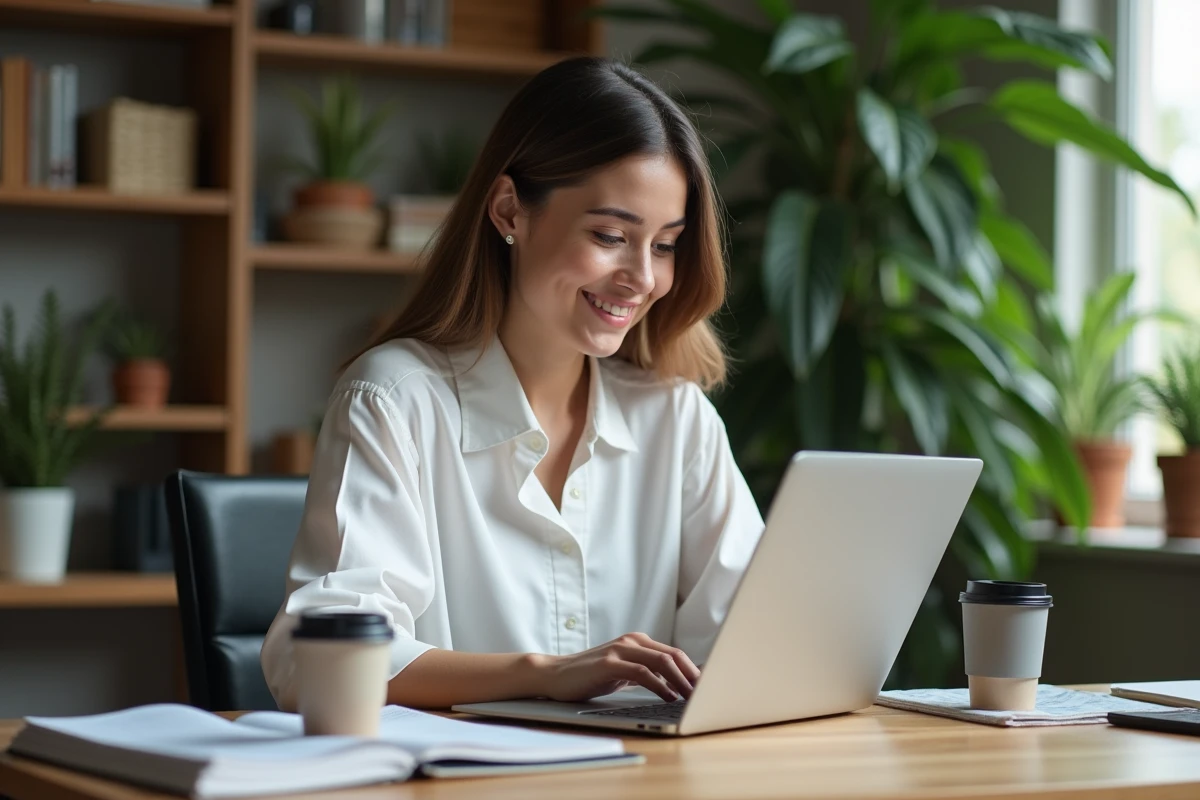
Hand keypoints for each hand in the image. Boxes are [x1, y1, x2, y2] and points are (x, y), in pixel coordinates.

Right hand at [533, 632, 701, 702]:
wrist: (555, 675)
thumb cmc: (590, 675)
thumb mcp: (623, 673)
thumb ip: (646, 674)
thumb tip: (675, 685)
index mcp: (638, 642)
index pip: (674, 653)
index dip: (694, 670)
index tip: (709, 687)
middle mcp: (632, 641)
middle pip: (673, 655)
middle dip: (693, 675)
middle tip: (708, 693)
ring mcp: (620, 650)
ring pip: (661, 661)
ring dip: (681, 681)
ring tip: (693, 697)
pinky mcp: (609, 664)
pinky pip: (642, 673)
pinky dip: (660, 685)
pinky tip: (669, 697)